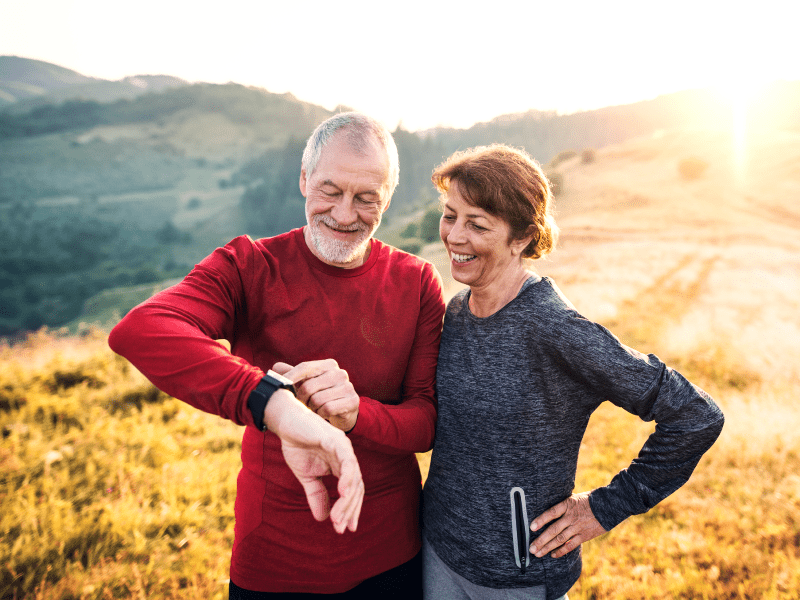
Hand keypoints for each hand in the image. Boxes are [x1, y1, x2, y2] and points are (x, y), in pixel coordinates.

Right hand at [264, 389, 363, 533]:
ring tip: (339, 518)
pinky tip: (343, 493)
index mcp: (342, 464)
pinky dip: (348, 477)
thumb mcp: (306, 476)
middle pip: (357, 487)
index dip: (350, 509)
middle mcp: (347, 456)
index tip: (345, 528)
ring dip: (348, 500)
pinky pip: (348, 461)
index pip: (353, 490)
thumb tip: (322, 519)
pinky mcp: (336, 440)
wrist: (285, 423)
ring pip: (354, 477)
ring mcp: (344, 447)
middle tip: (341, 528)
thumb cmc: (297, 444)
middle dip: (350, 509)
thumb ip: (316, 494)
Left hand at [273, 360, 359, 432]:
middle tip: (302, 404)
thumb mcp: (307, 384)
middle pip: (308, 386)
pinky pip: (327, 409)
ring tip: (314, 409)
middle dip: (301, 398)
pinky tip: (323, 414)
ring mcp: (348, 387)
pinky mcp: (352, 401)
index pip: (305, 367)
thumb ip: (293, 375)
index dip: (290, 377)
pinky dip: (321, 414)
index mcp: (329, 365)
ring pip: (317, 399)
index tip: (280, 386)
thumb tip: (276, 367)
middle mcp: (340, 373)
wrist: (343, 412)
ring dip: (312, 408)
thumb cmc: (321, 395)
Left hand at [529, 492, 606, 557]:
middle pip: (553, 530)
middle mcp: (571, 517)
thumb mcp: (574, 497)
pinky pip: (570, 545)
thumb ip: (563, 505)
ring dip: (547, 548)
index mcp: (567, 505)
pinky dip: (561, 551)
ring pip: (560, 540)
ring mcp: (578, 527)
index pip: (551, 513)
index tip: (531, 527)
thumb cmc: (589, 500)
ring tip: (537, 553)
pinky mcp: (584, 536)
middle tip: (531, 548)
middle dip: (541, 540)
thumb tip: (549, 508)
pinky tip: (553, 555)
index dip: (541, 520)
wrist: (609, 505)